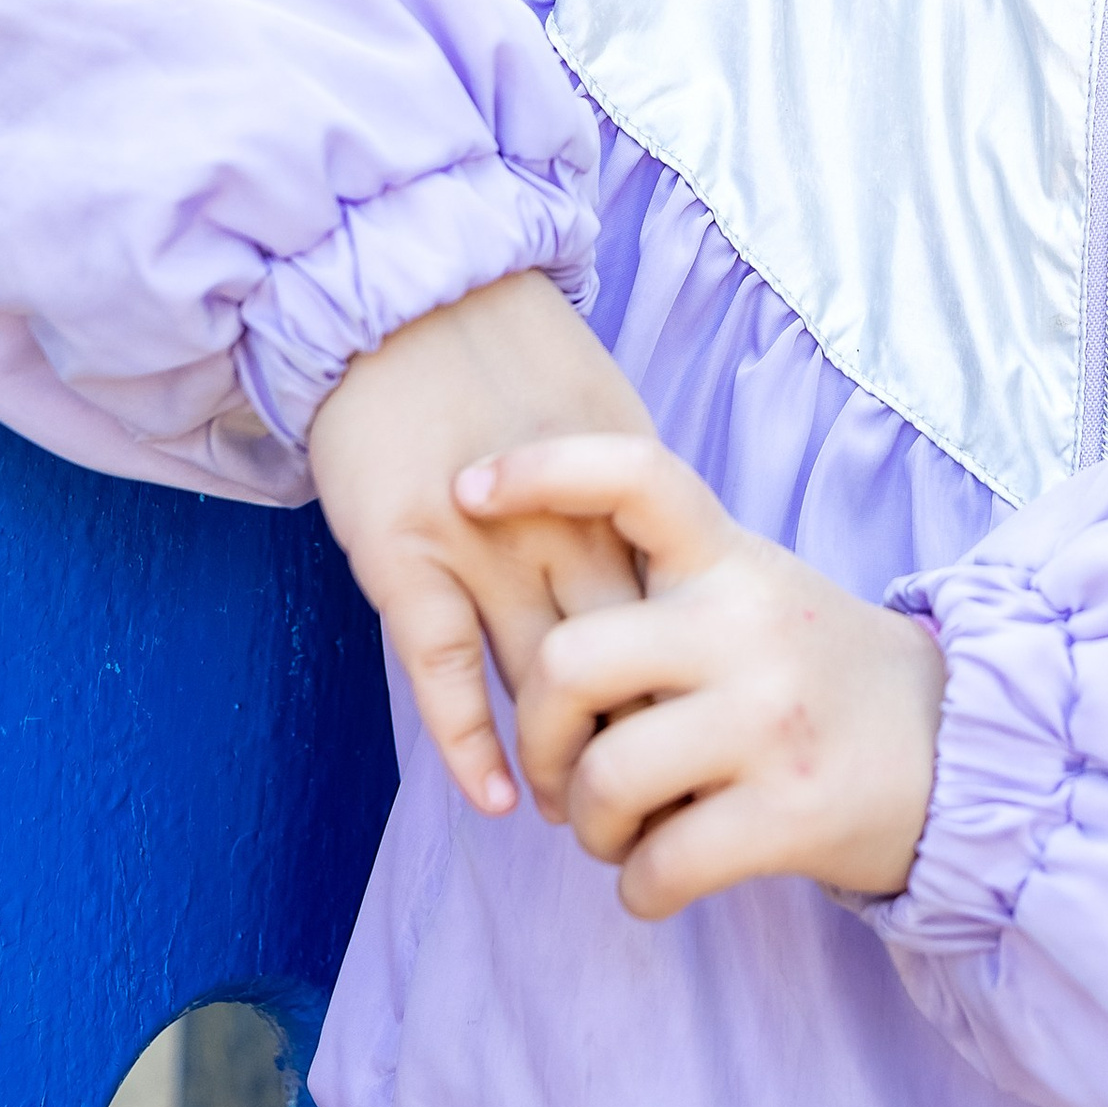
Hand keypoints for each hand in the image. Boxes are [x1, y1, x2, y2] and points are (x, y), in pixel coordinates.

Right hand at [307, 274, 655, 819]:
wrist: (398, 285)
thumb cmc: (501, 341)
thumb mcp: (599, 408)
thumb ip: (630, 489)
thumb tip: (675, 561)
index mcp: (621, 486)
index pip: (675, 610)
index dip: (693, 682)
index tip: (709, 735)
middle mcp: (564, 522)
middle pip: (626, 656)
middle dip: (647, 735)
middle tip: (660, 807)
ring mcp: (484, 544)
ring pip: (544, 677)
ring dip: (567, 755)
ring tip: (586, 821)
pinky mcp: (406, 555)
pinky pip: (444, 668)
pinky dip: (473, 740)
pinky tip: (501, 797)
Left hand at [458, 434, 948, 918]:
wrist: (961, 752)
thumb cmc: (824, 677)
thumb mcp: (760, 595)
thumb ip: (670, 592)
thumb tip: (539, 633)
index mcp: (735, 559)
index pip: (636, 477)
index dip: (545, 470)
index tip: (470, 488)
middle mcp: (749, 626)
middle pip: (570, 662)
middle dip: (538, 734)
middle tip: (558, 771)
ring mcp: (770, 720)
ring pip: (604, 780)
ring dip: (587, 828)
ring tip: (616, 832)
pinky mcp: (789, 813)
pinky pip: (658, 868)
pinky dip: (639, 889)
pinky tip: (660, 878)